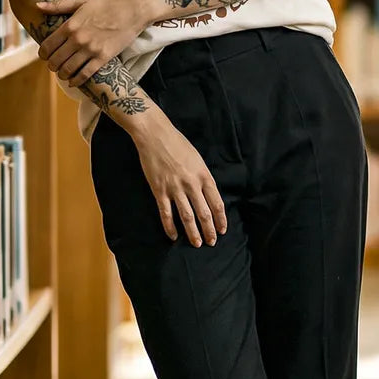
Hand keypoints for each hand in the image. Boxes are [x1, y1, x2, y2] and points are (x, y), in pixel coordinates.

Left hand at [35, 0, 151, 84]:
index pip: (47, 46)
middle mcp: (78, 39)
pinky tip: (73, 81)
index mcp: (70, 25)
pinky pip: (85, 74)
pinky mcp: (103, 58)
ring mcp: (90, 49)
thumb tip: (37, 6)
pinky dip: (76, 81)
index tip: (45, 56)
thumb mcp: (81, 2)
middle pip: (55, 61)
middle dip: (52, 66)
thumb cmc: (106, 5)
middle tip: (54, 65)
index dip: (43, 54)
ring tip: (63, 73)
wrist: (131, 10)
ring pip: (67, 70)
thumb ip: (58, 6)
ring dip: (62, 74)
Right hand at [131, 116, 226, 247]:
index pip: (216, 202)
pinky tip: (173, 236)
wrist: (155, 135)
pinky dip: (170, 227)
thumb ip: (202, 177)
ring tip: (197, 243)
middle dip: (209, 230)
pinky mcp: (159, 190)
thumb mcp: (197, 158)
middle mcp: (191, 184)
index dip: (221, 219)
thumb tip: (207, 194)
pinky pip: (166, 213)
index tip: (222, 229)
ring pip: (187, 216)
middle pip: (204, 213)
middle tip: (211, 242)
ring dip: (193, 232)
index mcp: (203, 175)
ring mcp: (175, 188)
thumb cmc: (178, 143)